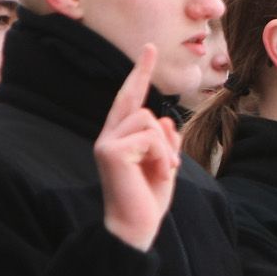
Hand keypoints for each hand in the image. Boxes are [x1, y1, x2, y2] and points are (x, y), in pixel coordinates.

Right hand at [97, 44, 183, 250]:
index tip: (149, 48)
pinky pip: (150, 137)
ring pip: (148, 120)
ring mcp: (106, 141)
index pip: (129, 98)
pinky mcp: (110, 150)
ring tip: (165, 172)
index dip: (140, 73)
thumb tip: (165, 119)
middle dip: (160, 129)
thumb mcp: (164, 166)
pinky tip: (160, 175)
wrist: (135, 228)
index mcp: (119, 137)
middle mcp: (108, 136)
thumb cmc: (147, 200)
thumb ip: (165, 142)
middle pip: (140, 106)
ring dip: (165, 148)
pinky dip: (163, 156)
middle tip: (170, 157)